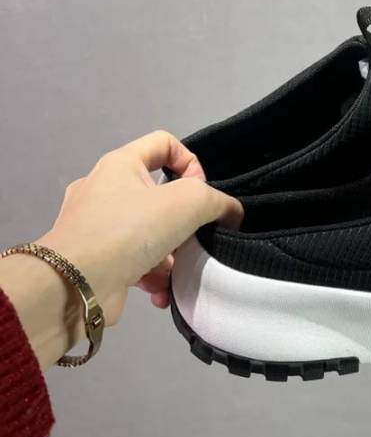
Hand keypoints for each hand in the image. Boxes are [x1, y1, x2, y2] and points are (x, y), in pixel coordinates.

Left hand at [40, 130, 242, 324]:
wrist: (74, 284)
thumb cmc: (129, 230)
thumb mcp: (188, 202)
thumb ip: (217, 202)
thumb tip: (230, 214)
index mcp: (120, 165)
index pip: (164, 143)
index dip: (191, 162)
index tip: (200, 193)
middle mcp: (104, 190)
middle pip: (159, 196)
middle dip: (184, 221)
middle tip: (194, 237)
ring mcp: (96, 227)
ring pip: (149, 234)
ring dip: (171, 255)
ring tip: (178, 272)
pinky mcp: (96, 260)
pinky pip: (134, 262)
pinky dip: (153, 277)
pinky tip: (162, 293)